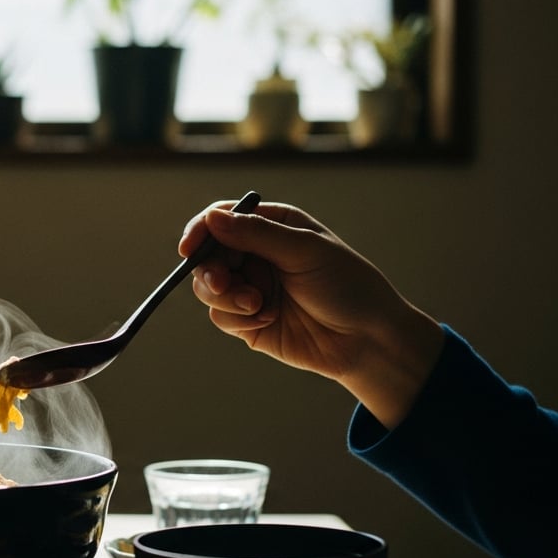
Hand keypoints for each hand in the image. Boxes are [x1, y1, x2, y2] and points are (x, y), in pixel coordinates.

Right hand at [178, 200, 442, 426]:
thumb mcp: (305, 251)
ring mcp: (250, 288)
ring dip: (225, 297)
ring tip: (256, 305)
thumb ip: (258, 234)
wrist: (367, 340)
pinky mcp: (247, 322)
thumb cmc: (348, 286)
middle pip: (208, 255)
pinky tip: (268, 319)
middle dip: (210, 270)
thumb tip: (212, 218)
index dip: (201, 230)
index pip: (222, 219)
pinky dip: (238, 317)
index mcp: (272, 227)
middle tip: (224, 284)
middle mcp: (256, 255)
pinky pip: (221, 316)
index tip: (190, 248)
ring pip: (208, 288)